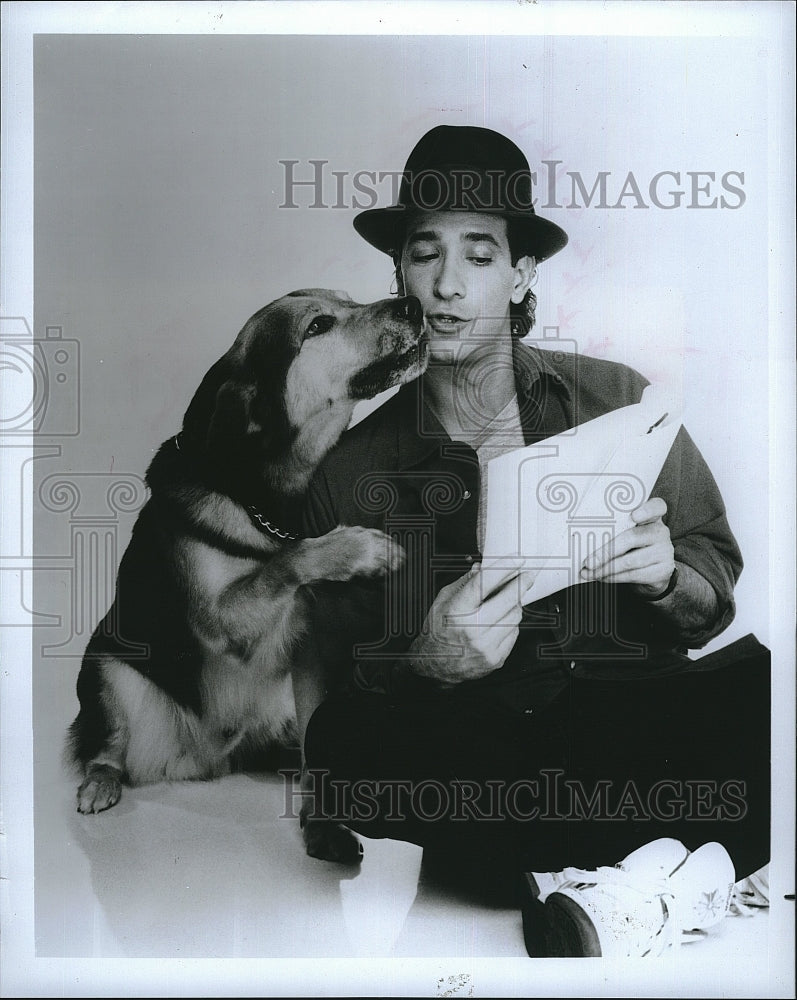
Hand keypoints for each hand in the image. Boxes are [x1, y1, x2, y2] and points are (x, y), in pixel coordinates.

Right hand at [407, 562, 531, 685]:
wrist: (434, 666)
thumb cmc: (437, 631)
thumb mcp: (443, 601)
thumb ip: (465, 583)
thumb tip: (483, 568)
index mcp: (456, 611)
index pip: (484, 583)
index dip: (504, 568)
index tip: (517, 559)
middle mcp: (472, 629)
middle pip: (508, 599)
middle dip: (521, 583)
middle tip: (528, 575)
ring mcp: (486, 646)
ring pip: (515, 616)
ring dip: (514, 605)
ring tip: (504, 603)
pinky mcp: (495, 659)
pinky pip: (514, 633)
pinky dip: (510, 624)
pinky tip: (499, 622)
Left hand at [580, 497, 675, 598]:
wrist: (654, 571)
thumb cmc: (633, 546)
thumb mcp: (628, 532)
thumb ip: (614, 528)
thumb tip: (581, 537)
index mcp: (652, 517)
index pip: (657, 507)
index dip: (647, 510)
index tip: (634, 516)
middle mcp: (661, 532)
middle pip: (632, 537)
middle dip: (606, 551)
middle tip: (588, 562)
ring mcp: (664, 552)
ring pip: (630, 561)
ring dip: (605, 569)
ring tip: (589, 573)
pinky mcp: (663, 571)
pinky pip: (634, 575)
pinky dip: (614, 577)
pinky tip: (601, 577)